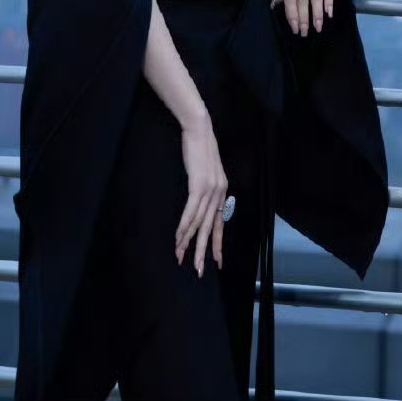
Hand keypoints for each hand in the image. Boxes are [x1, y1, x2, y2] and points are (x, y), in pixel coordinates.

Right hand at [175, 108, 227, 276]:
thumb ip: (205, 189)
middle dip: (204, 251)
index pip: (221, 223)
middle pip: (211, 228)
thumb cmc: (200, 149)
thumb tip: (200, 204)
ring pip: (199, 222)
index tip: (217, 261)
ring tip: (180, 256)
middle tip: (199, 270)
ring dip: (188, 241)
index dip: (218, 243)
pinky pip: (191, 211)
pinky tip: (179, 238)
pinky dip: (184, 226)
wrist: (199, 130)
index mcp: (222, 192)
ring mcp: (210, 189)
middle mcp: (220, 193)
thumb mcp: (206, 172)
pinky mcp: (199, 184)